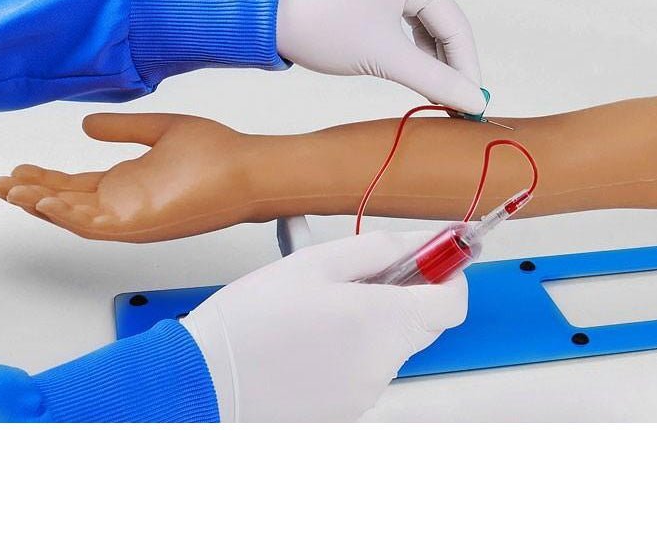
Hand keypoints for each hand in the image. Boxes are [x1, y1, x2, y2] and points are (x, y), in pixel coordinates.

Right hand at [0, 113, 259, 241]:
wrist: (249, 168)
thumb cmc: (216, 153)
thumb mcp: (159, 131)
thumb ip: (123, 128)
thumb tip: (86, 123)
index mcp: (127, 183)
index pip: (75, 186)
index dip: (45, 179)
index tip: (18, 168)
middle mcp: (125, 203)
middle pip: (67, 203)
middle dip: (31, 194)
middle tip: (1, 183)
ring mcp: (132, 217)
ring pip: (74, 218)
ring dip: (42, 206)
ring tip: (13, 191)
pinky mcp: (143, 225)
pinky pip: (96, 226)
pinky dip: (68, 216)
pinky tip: (45, 201)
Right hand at [182, 230, 467, 421]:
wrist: (203, 382)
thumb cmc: (249, 321)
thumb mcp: (314, 263)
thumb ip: (377, 250)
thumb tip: (418, 244)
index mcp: (382, 321)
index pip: (453, 302)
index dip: (449, 275)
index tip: (435, 258)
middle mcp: (383, 365)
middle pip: (421, 324)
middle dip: (402, 295)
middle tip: (358, 276)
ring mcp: (365, 394)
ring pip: (389, 346)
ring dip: (370, 324)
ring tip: (317, 312)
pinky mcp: (345, 412)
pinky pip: (364, 371)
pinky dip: (349, 352)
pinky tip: (308, 342)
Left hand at [277, 0, 484, 113]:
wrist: (263, 15)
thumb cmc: (321, 28)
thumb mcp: (383, 57)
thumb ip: (434, 79)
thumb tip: (473, 101)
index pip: (456, 24)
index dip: (468, 68)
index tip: (474, 104)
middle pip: (442, 22)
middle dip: (450, 64)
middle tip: (459, 103)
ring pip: (422, 23)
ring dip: (431, 58)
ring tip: (438, 93)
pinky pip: (401, 20)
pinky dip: (409, 47)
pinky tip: (414, 71)